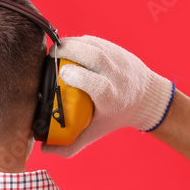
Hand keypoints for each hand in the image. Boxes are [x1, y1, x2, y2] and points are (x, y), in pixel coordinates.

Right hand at [40, 35, 174, 157]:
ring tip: (55, 52)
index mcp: (112, 98)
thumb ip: (70, 145)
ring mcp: (117, 59)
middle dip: (69, 51)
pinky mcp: (115, 47)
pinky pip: (92, 40)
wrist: (145, 97)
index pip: (97, 85)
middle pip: (94, 57)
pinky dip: (77, 42)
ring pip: (92, 44)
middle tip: (50, 56)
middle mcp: (117, 76)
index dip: (78, 77)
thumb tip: (44, 149)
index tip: (62, 75)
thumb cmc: (115, 115)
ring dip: (70, 44)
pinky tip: (67, 50)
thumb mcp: (95, 132)